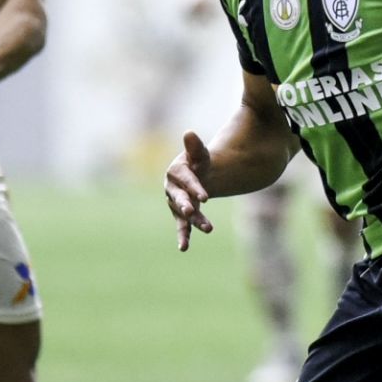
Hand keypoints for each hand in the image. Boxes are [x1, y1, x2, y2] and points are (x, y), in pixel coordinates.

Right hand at [164, 131, 214, 251]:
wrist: (197, 174)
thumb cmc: (199, 161)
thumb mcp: (200, 153)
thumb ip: (196, 146)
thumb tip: (189, 133)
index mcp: (176, 171)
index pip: (185, 179)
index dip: (194, 187)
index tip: (205, 197)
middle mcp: (173, 188)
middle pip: (179, 198)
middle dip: (185, 205)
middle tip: (191, 211)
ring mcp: (176, 203)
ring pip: (183, 214)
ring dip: (194, 222)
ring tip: (208, 229)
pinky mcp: (181, 215)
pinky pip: (181, 226)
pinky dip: (183, 236)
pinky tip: (183, 248)